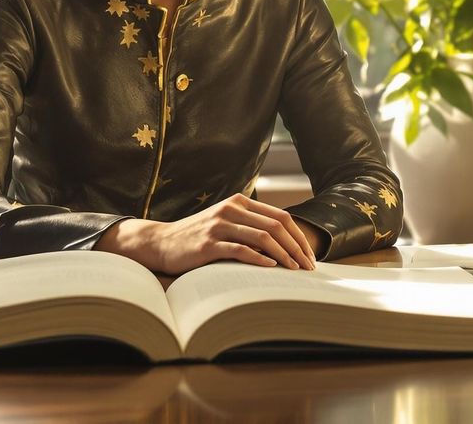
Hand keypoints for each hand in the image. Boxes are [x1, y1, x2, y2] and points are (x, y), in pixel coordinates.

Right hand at [97, 194, 316, 274]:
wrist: (162, 242)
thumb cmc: (198, 237)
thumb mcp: (226, 223)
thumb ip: (250, 226)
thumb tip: (286, 245)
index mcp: (239, 202)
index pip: (281, 217)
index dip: (299, 237)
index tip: (310, 256)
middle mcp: (231, 209)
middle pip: (276, 226)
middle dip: (297, 247)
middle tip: (308, 267)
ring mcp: (219, 225)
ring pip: (262, 237)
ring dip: (283, 255)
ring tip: (294, 270)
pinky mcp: (208, 243)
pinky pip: (240, 249)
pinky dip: (259, 258)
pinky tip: (270, 267)